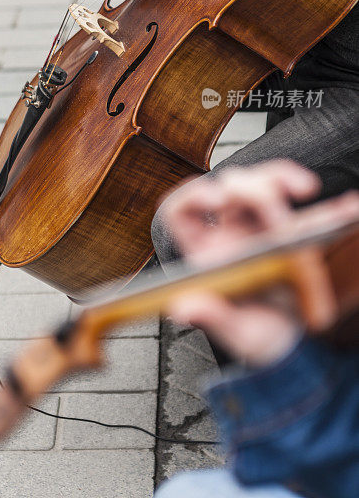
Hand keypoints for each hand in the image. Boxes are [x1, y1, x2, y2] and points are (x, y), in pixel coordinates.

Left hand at [162, 162, 358, 366]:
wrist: (296, 346)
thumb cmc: (259, 337)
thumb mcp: (238, 334)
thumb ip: (214, 319)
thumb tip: (184, 308)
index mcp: (208, 253)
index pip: (182, 211)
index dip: (192, 195)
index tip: (216, 199)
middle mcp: (231, 233)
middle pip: (231, 188)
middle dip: (254, 191)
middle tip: (279, 218)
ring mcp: (263, 228)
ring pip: (263, 182)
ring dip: (282, 178)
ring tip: (308, 189)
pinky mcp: (297, 232)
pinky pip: (313, 210)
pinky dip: (332, 205)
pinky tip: (350, 206)